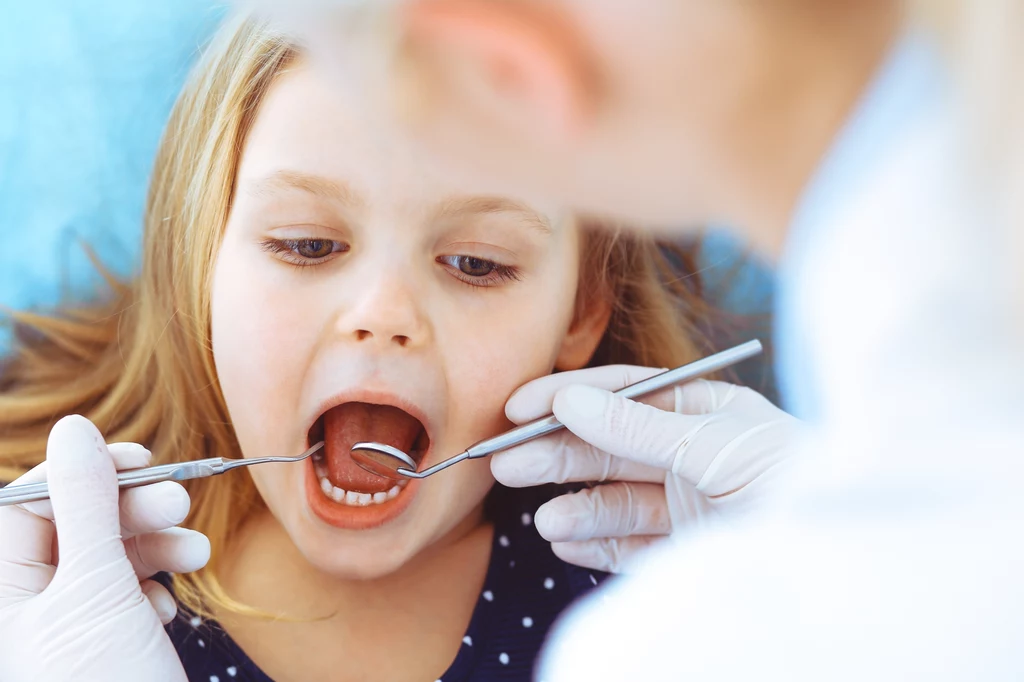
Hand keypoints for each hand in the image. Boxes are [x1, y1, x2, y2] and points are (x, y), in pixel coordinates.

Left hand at [0, 415, 209, 681]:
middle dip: (131, 511)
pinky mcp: (96, 649)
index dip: (84, 473)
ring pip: (103, 559)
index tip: (143, 461)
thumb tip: (71, 428)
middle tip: (183, 504)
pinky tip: (167, 605)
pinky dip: (149, 589)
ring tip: (196, 556)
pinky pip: (119, 597)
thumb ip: (82, 503)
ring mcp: (59, 630)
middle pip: (72, 526)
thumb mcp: (94, 589)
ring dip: (153, 548)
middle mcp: (21, 607)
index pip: (29, 501)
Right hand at [492, 368, 804, 571]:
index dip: (567, 398)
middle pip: (608, 449)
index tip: (517, 407)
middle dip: (558, 456)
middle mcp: (690, 454)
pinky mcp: (687, 552)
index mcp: (703, 411)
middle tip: (506, 464)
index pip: (621, 395)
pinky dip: (596, 545)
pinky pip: (630, 546)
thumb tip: (569, 401)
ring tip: (545, 522)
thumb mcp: (712, 443)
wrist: (844, 557)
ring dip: (576, 509)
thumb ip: (637, 425)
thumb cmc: (793, 478)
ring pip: (615, 500)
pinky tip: (565, 542)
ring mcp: (688, 504)